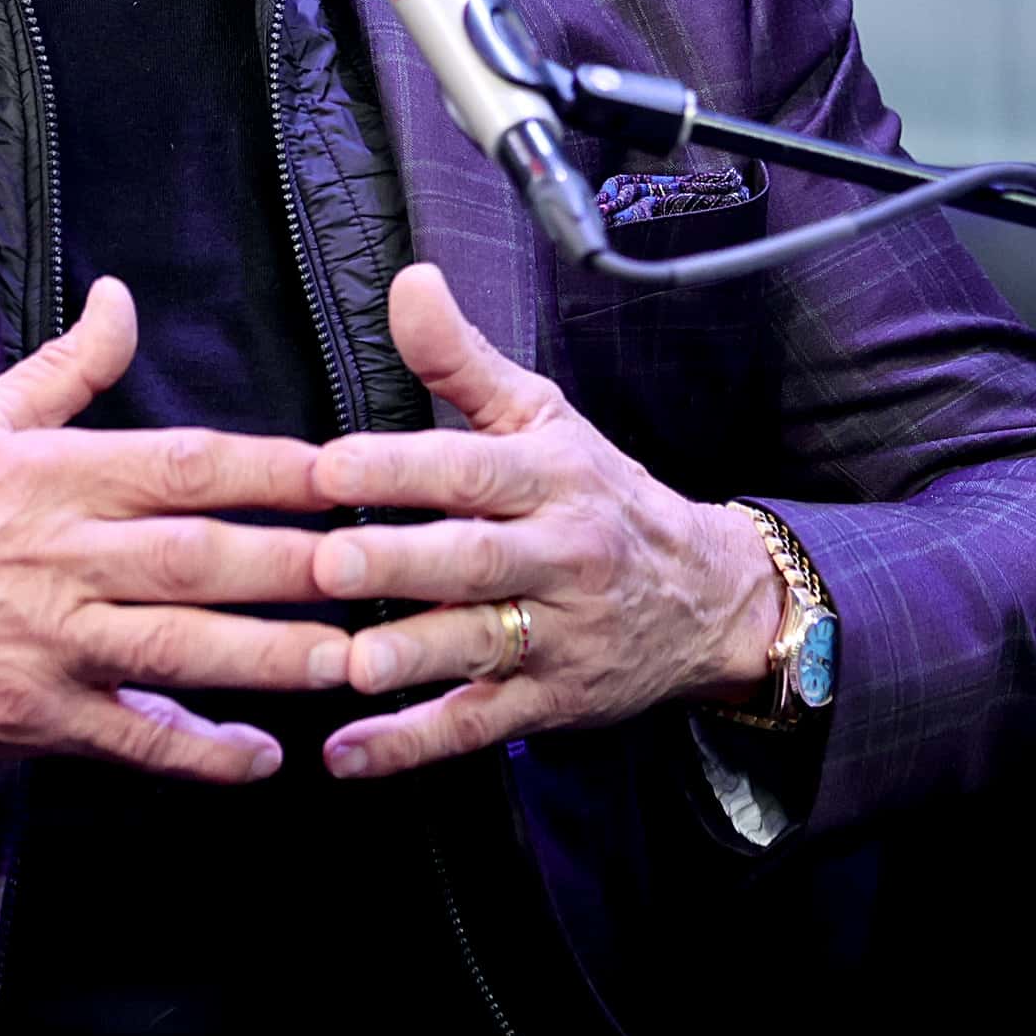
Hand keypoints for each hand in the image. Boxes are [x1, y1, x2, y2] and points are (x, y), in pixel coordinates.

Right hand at [0, 278, 341, 782]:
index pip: (184, 465)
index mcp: (55, 478)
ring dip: (271, 658)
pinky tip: (261, 758)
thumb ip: (66, 368)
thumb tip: (122, 296)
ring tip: (353, 660)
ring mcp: (50, 645)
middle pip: (198, 560)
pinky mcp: (36, 718)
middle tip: (382, 567)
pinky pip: (132, 741)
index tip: (347, 470)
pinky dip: (197, 754)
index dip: (271, 469)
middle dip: (296, 564)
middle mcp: (60, 559)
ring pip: (179, 651)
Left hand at [308, 263, 780, 777]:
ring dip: (413, 657)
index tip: (329, 464)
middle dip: (400, 560)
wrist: (710, 598)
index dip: (402, 465)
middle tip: (325, 562)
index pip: (473, 468)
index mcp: (550, 477)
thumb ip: (461, 360)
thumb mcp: (544, 418)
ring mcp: (557, 635)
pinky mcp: (548, 702)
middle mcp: (559, 556)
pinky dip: (412, 744)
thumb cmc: (601, 496)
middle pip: (475, 558)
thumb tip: (406, 282)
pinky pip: (478, 725)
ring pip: (482, 646)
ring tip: (346, 664)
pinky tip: (348, 754)